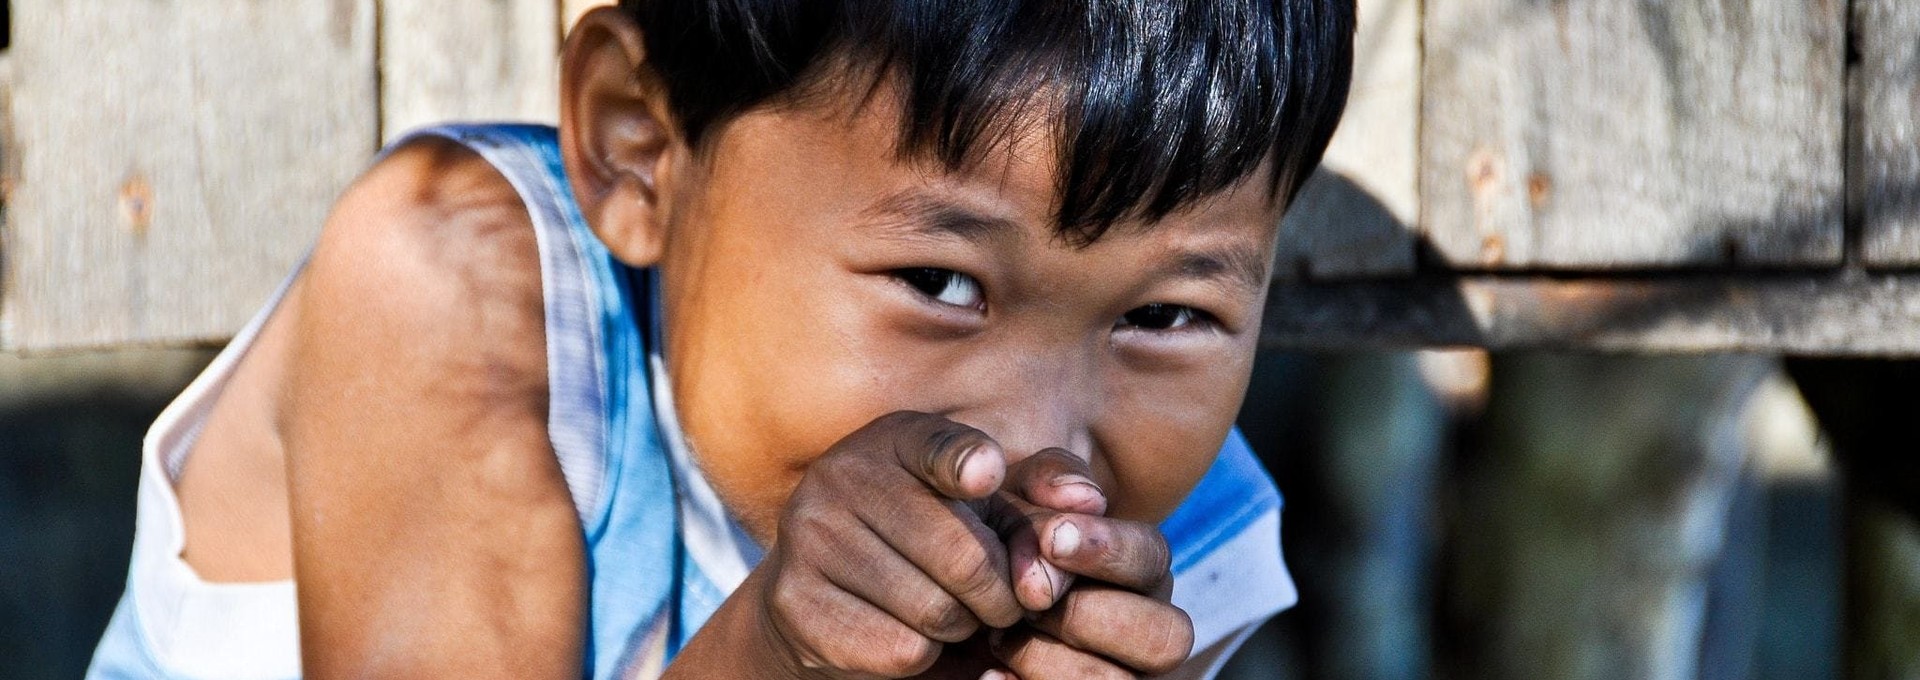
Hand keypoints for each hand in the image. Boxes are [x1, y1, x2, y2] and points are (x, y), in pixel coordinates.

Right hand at [719, 411, 1027, 678]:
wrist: (826, 589)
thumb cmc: (933, 538)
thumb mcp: (986, 504)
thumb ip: (1042, 494)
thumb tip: (1078, 501)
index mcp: (894, 439)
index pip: (937, 447)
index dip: (967, 463)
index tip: (987, 478)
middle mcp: (841, 476)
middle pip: (962, 557)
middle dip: (1002, 597)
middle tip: (1005, 606)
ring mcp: (809, 538)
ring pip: (936, 612)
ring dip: (964, 628)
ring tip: (957, 617)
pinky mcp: (795, 601)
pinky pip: (901, 650)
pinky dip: (928, 657)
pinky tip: (917, 637)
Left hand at [985, 450, 1195, 678]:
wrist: (957, 592)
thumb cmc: (997, 534)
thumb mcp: (1014, 493)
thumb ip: (1048, 477)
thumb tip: (1084, 494)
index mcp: (1142, 568)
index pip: (1153, 559)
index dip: (1107, 549)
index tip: (1050, 537)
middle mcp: (1147, 629)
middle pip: (1164, 636)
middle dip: (1086, 616)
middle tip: (1026, 602)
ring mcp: (1120, 674)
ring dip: (1052, 661)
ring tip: (997, 638)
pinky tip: (989, 674)